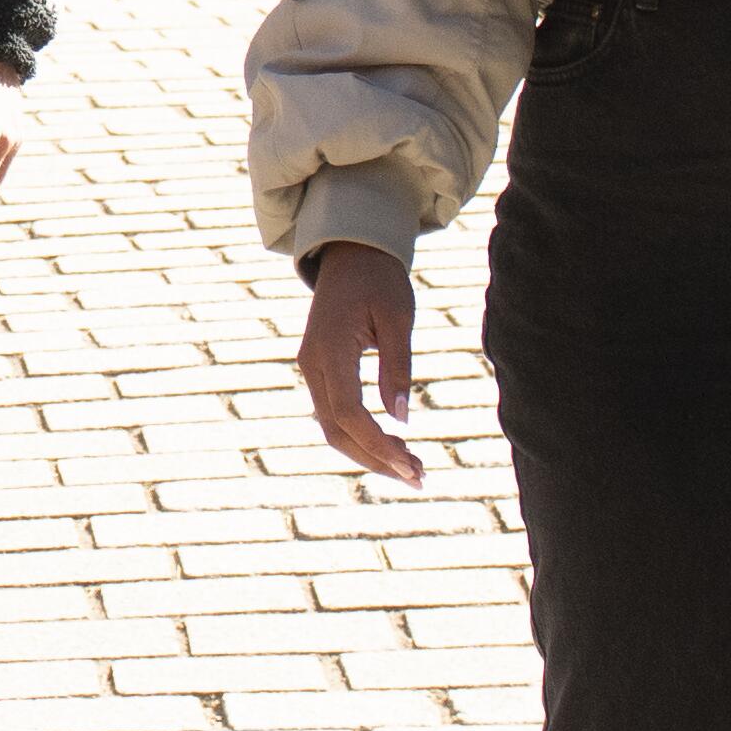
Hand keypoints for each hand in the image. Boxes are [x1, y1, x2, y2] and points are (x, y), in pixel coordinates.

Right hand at [294, 242, 425, 483]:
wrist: (351, 254)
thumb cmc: (379, 281)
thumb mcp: (398, 317)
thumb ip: (397, 366)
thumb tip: (401, 419)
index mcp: (330, 349)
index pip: (348, 413)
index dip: (377, 445)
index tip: (410, 465)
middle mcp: (312, 364)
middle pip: (336, 431)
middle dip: (375, 459)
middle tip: (419, 477)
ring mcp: (311, 368)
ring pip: (332, 428)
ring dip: (369, 452)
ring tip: (411, 468)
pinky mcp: (319, 370)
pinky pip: (334, 414)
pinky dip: (361, 436)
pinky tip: (392, 445)